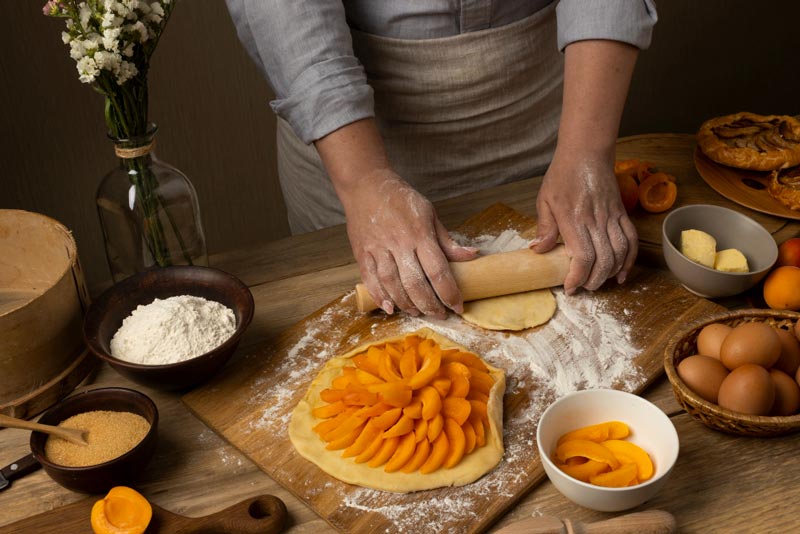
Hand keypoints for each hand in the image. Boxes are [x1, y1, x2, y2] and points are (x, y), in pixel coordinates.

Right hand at [341, 169, 477, 316]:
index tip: (458, 306)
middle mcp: (399, 243)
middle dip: (429, 304)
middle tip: (439, 314)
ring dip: (406, 303)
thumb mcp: (429, 213)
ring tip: (417, 312)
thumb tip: (472, 256)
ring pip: (392, 284)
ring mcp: (378, 249)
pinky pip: (370, 279)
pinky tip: (390, 307)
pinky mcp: (362, 253)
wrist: (366, 185)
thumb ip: (447, 240)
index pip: (438, 270)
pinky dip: (380, 296)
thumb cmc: (401, 199)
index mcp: (419, 233)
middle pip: (415, 282)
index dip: (449, 292)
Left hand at [532, 151, 637, 293]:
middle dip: (594, 280)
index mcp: (573, 218)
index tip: (570, 288)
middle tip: (583, 288)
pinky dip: (629, 259)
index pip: (582, 256)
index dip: (578, 277)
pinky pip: (631, 240)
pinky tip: (621, 272)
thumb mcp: (544, 200)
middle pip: (603, 260)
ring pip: (619, 253)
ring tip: (599, 282)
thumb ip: (544, 227)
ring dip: (611, 273)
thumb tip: (538, 250)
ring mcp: (611, 216)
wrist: (587, 152)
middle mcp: (595, 220)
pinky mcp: (621, 213)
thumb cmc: (562, 175)